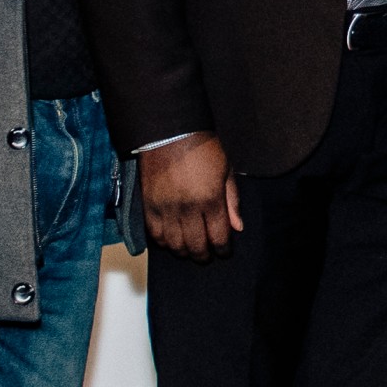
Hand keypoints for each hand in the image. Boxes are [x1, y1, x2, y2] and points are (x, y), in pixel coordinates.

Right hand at [142, 133, 241, 260]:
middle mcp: (188, 208)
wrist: (169, 130)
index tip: (224, 251)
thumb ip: (232, 200)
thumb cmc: (201, 147)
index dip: (223, 249)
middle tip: (207, 255)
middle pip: (196, 246)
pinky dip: (163, 241)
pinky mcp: (148, 204)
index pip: (219, 237)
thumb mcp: (226, 170)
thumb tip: (238, 227)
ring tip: (189, 249)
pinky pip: (154, 234)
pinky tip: (170, 240)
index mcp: (210, 199)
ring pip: (174, 244)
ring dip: (184, 251)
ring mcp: (166, 208)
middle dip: (204, 255)